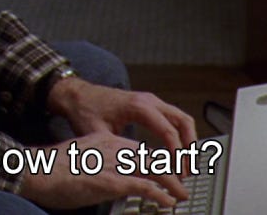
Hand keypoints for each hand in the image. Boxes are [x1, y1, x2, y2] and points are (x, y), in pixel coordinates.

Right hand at [18, 131, 187, 209]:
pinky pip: (144, 187)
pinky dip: (160, 194)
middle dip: (170, 172)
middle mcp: (113, 148)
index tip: (165, 172)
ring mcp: (114, 164)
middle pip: (151, 158)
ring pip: (154, 170)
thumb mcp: (80, 159)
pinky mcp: (112, 181)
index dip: (156, 162)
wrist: (36, 171)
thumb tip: (109, 178)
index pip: (139, 149)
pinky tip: (168, 201)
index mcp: (105, 140)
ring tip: (181, 194)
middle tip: (181, 183)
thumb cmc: (51, 169)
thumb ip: (98, 163)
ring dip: (172, 184)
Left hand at [46, 77, 198, 162]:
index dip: (176, 153)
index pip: (168, 130)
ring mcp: (151, 101)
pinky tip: (177, 152)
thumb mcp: (98, 134)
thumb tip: (130, 171)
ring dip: (188, 140)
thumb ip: (117, 150)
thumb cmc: (86, 111)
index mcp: (138, 106)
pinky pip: (173, 118)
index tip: (179, 171)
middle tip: (188, 170)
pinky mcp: (150, 105)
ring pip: (181, 118)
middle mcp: (149, 101)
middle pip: (182, 122)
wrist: (78, 95)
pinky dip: (180, 134)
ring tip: (186, 164)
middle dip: (189, 147)